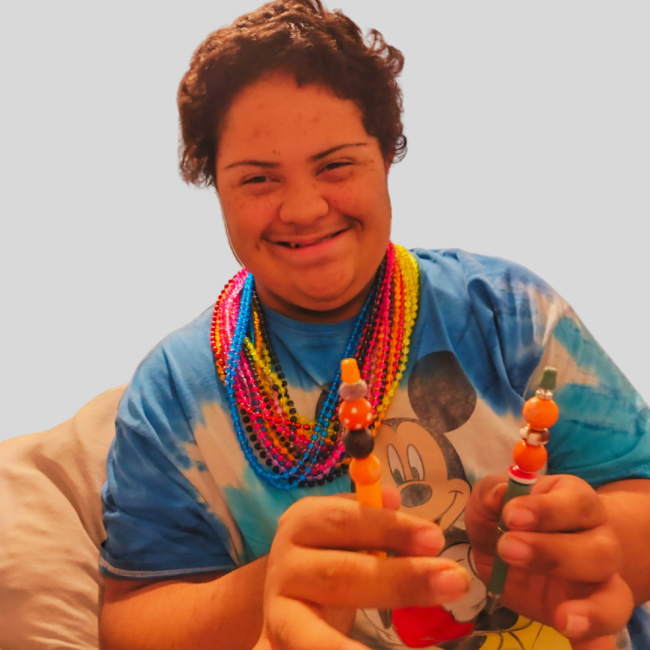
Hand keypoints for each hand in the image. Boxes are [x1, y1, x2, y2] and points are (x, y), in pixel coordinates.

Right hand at [254, 487, 470, 649]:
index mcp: (304, 523)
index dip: (390, 528)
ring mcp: (279, 608)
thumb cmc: (327, 558)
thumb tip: (392, 497)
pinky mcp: (277, 643)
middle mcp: (285, 563)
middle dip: (399, 579)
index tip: (436, 539)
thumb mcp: (345, 533)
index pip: (346, 520)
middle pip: (340, 573)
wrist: (286, 602)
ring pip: (314, 629)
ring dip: (352, 644)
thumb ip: (369, 518)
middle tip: (453, 581)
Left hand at [465, 474, 633, 649]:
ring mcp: (600, 581)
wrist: (514, 551)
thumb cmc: (505, 519)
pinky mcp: (590, 616)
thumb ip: (491, 494)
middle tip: (508, 549)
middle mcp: (598, 538)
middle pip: (598, 549)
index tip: (511, 515)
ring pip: (614, 594)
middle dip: (552, 553)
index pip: (576, 501)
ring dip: (590, 609)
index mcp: (575, 502)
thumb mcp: (491, 502)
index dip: (546, 509)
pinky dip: (598, 645)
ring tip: (562, 619)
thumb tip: (499, 494)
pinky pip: (606, 634)